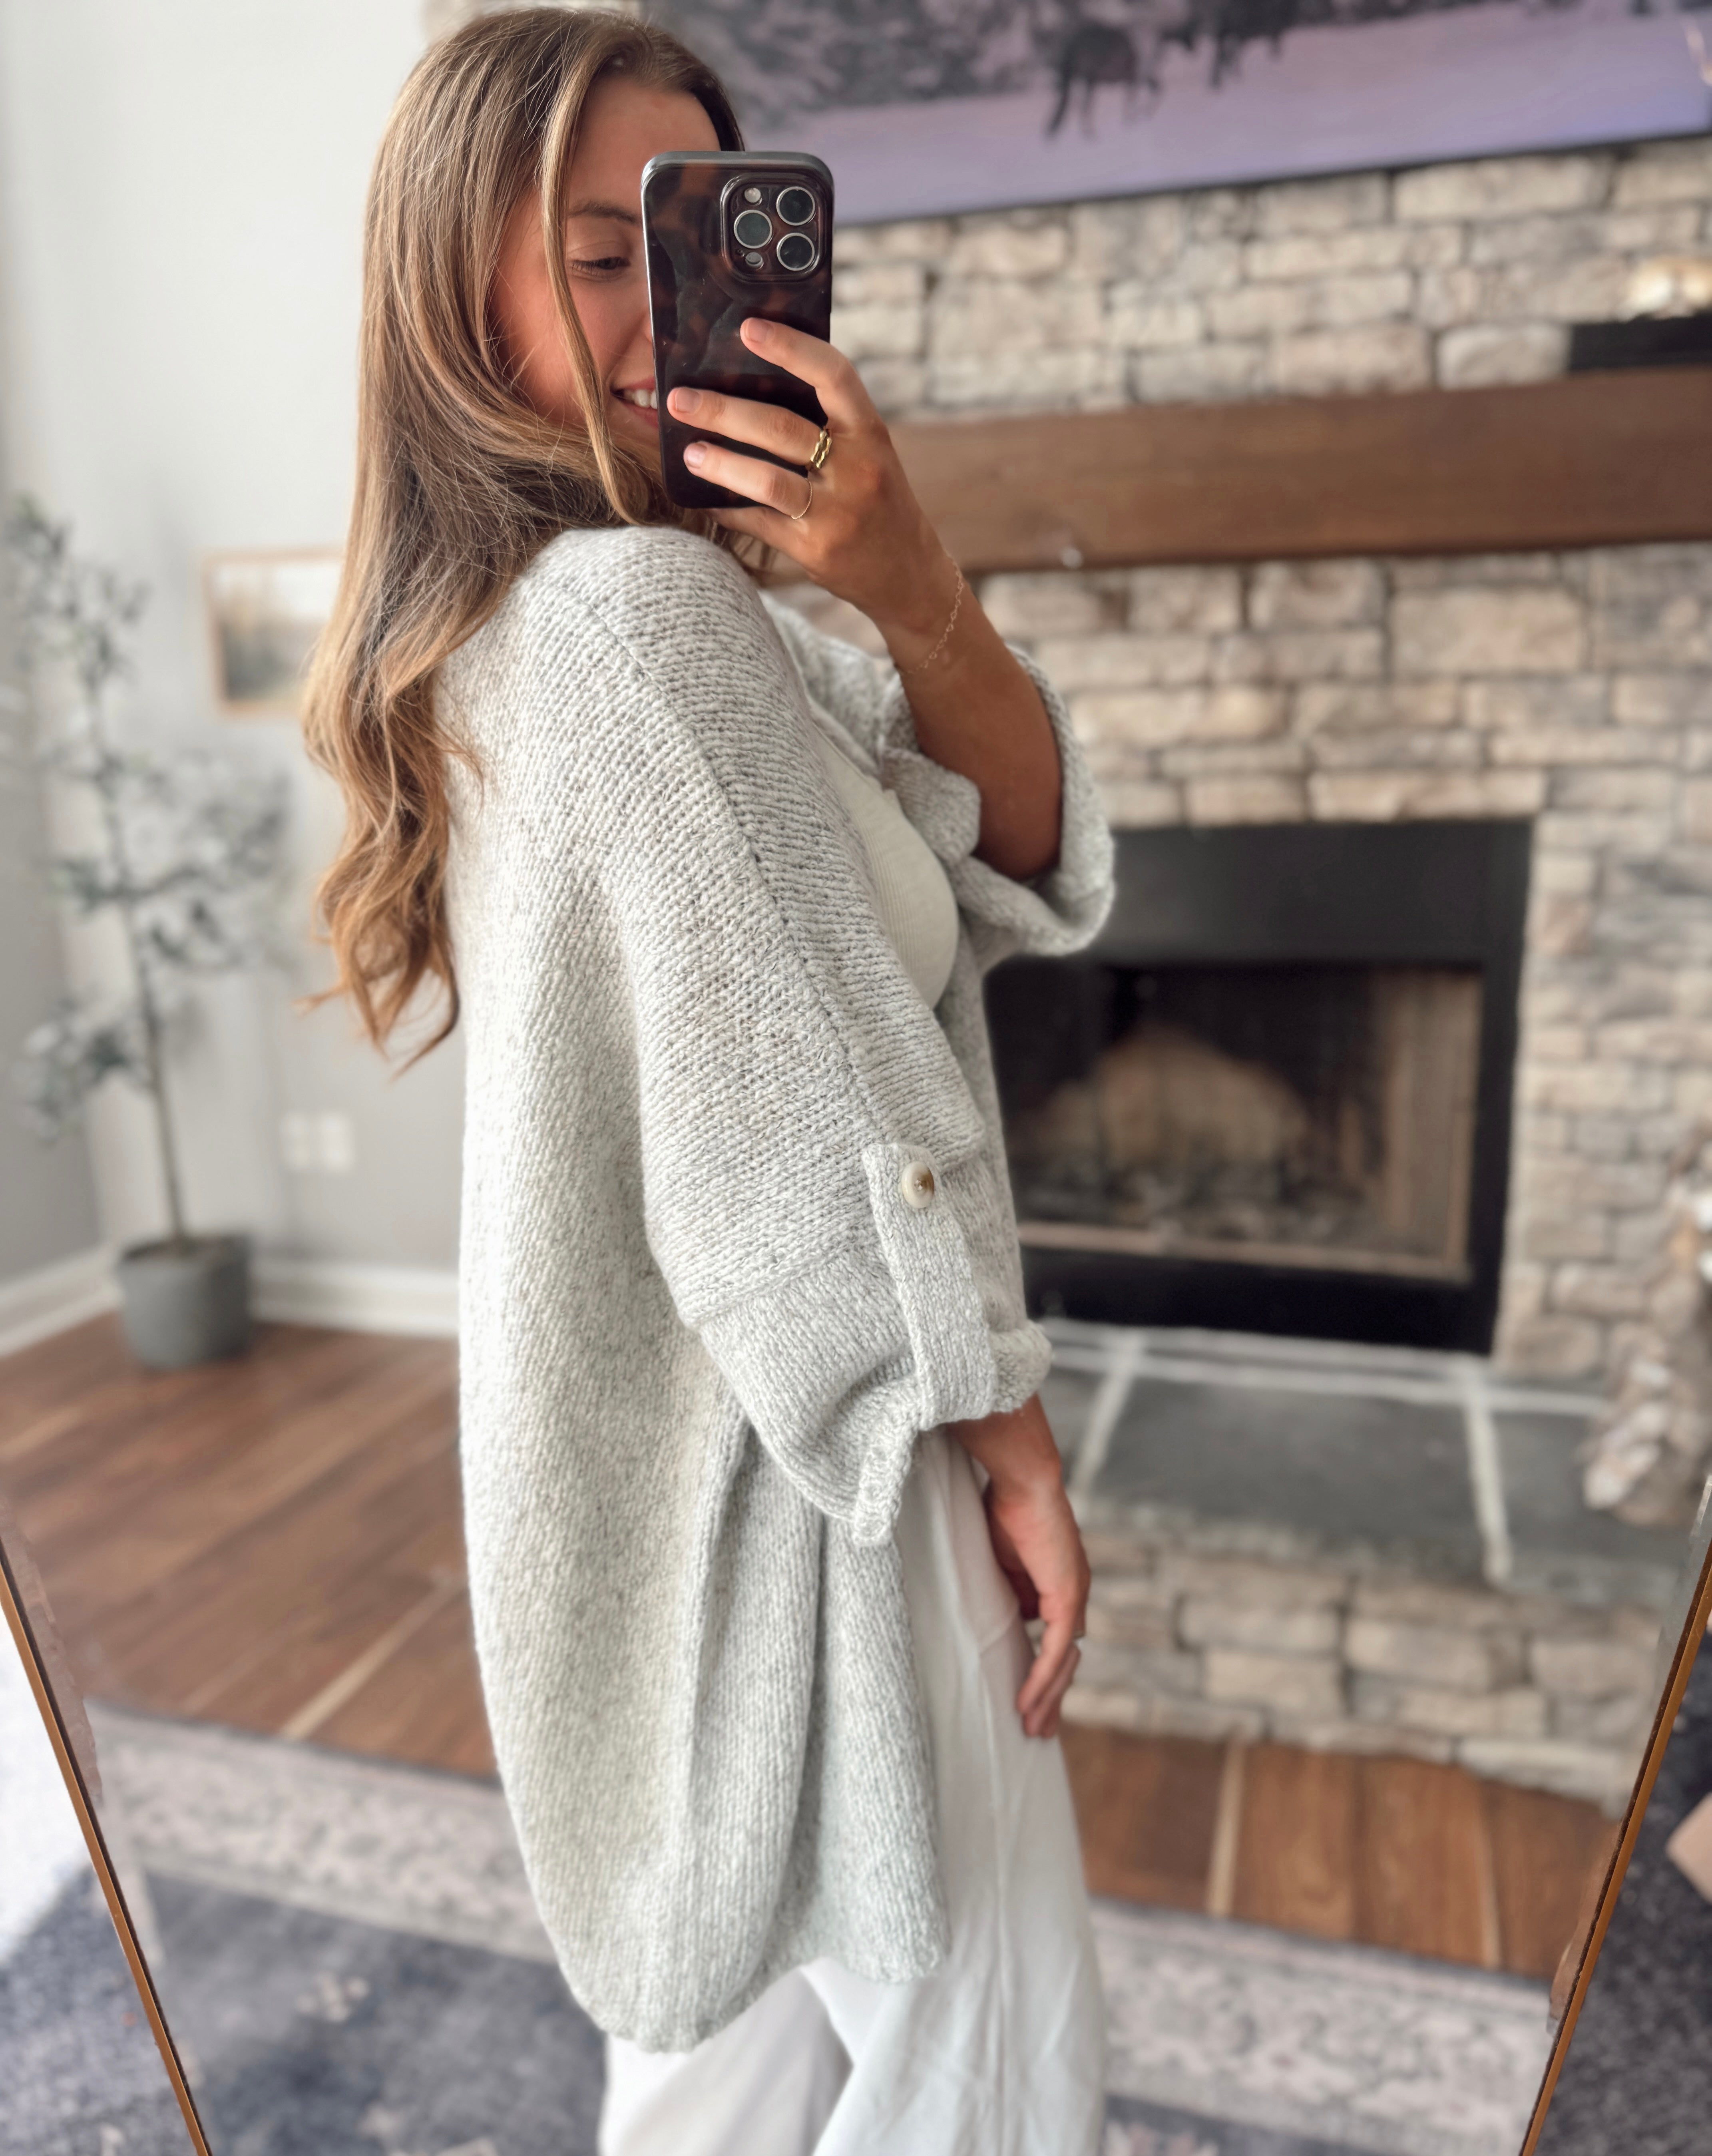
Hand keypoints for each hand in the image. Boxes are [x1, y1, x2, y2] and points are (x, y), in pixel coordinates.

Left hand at [666, 319, 960, 669]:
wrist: (909, 575)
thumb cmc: (878, 502)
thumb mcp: (870, 454)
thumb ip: (830, 423)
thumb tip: (755, 386)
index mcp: (870, 433)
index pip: (834, 376)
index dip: (791, 348)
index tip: (748, 328)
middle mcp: (857, 470)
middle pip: (781, 428)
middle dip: (723, 411)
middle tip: (679, 399)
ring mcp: (837, 513)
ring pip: (766, 480)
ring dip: (719, 463)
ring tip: (688, 452)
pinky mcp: (816, 549)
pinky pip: (759, 523)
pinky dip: (727, 508)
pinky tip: (704, 498)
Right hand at [947, 1395, 1089, 1739]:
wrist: (1021, 1478)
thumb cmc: (1003, 1506)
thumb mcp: (1000, 1559)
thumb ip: (1005, 1588)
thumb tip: (997, 1614)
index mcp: (1057, 1585)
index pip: (1056, 1642)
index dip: (1044, 1674)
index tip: (1027, 1702)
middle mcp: (1073, 1594)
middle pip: (1065, 1659)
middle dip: (1051, 1697)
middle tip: (1037, 1730)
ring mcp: (1074, 1596)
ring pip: (1064, 1662)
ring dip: (1047, 1698)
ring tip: (1032, 1728)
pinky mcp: (1067, 1595)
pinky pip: (1055, 1650)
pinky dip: (1042, 1679)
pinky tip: (1028, 1703)